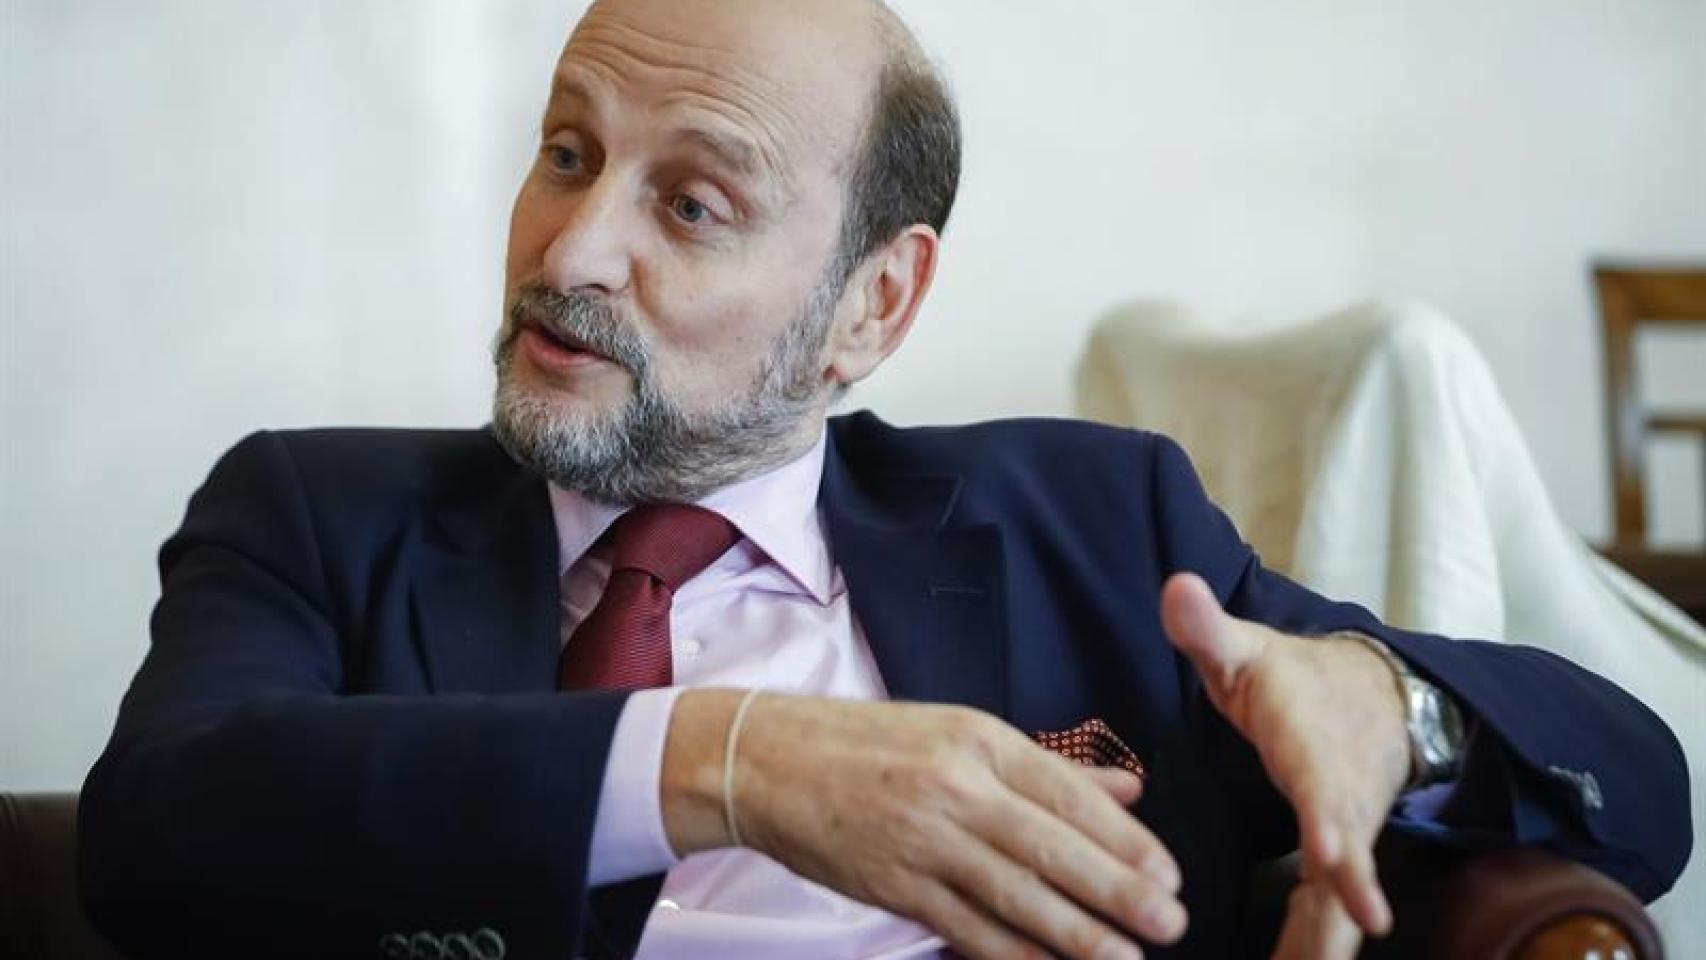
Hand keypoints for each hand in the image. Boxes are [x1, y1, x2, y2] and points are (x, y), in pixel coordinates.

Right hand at [663, 691, 1187, 959]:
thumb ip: (1048, 766)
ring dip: (1078, 934)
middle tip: (1170, 921)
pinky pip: (967, 927)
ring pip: (1015, 896)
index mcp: (979, 741)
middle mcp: (956, 790)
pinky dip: (1013, 953)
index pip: (1068, 794)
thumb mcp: (961, 731)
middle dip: (1117, 891)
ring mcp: (924, 842)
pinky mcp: (895, 886)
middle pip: (1051, 848)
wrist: (769, 762)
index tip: (1169, 873)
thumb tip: (1127, 791)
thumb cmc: (869, 743)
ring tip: (1126, 956)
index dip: (1124, 840)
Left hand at [1160, 573, 1410, 959]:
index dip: (1332, 825)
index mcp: (1315, 751)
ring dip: (1325, 947)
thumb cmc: (1295, 679)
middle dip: (1339, 914)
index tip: (1333, 857)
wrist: (1375, 698)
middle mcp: (1343, 804)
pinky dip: (1314, 949)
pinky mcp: (1342, 863)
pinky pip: (1328, 916)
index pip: (1327, 790)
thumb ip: (1209, 629)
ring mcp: (1348, 838)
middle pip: (1346, 868)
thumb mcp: (1248, 651)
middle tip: (1332, 949)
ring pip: (1340, 905)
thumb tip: (1176, 585)